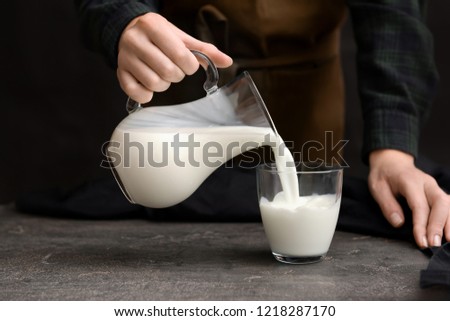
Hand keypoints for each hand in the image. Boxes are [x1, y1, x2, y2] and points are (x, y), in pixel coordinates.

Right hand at [117, 13, 232, 102]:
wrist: (129, 31)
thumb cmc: (160, 36)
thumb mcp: (181, 38)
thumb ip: (204, 51)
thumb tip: (228, 62)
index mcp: (153, 26)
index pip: (180, 55)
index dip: (189, 66)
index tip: (187, 63)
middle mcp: (135, 40)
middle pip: (167, 71)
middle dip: (177, 75)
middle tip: (174, 69)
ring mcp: (125, 57)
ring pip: (153, 83)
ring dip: (164, 85)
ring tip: (161, 74)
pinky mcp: (120, 73)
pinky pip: (136, 93)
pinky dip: (146, 95)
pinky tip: (149, 86)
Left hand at [368, 149, 449, 247]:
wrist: (392, 162)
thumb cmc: (383, 176)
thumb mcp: (377, 188)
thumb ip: (387, 205)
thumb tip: (399, 223)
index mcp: (410, 181)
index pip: (419, 205)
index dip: (421, 225)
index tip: (421, 242)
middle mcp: (427, 183)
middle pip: (440, 204)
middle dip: (438, 225)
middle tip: (435, 244)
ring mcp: (434, 187)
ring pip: (448, 204)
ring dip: (449, 223)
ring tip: (446, 242)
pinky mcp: (438, 192)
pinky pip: (449, 205)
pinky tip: (449, 232)